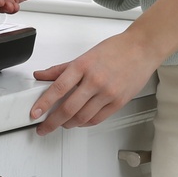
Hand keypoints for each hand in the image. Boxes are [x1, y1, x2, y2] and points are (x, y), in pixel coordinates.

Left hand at [28, 32, 159, 132]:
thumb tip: (42, 76)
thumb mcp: (85, 55)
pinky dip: (85, 123)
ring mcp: (108, 92)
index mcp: (84, 65)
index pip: (58, 88)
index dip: (43, 103)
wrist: (143, 48)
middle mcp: (95, 80)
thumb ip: (62, 68)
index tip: (34, 113)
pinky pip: (97, 119)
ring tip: (62, 124)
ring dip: (68, 124)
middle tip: (44, 127)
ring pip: (82, 118)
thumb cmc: (116, 49)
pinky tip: (79, 121)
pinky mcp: (118, 102)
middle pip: (68, 108)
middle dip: (52, 122)